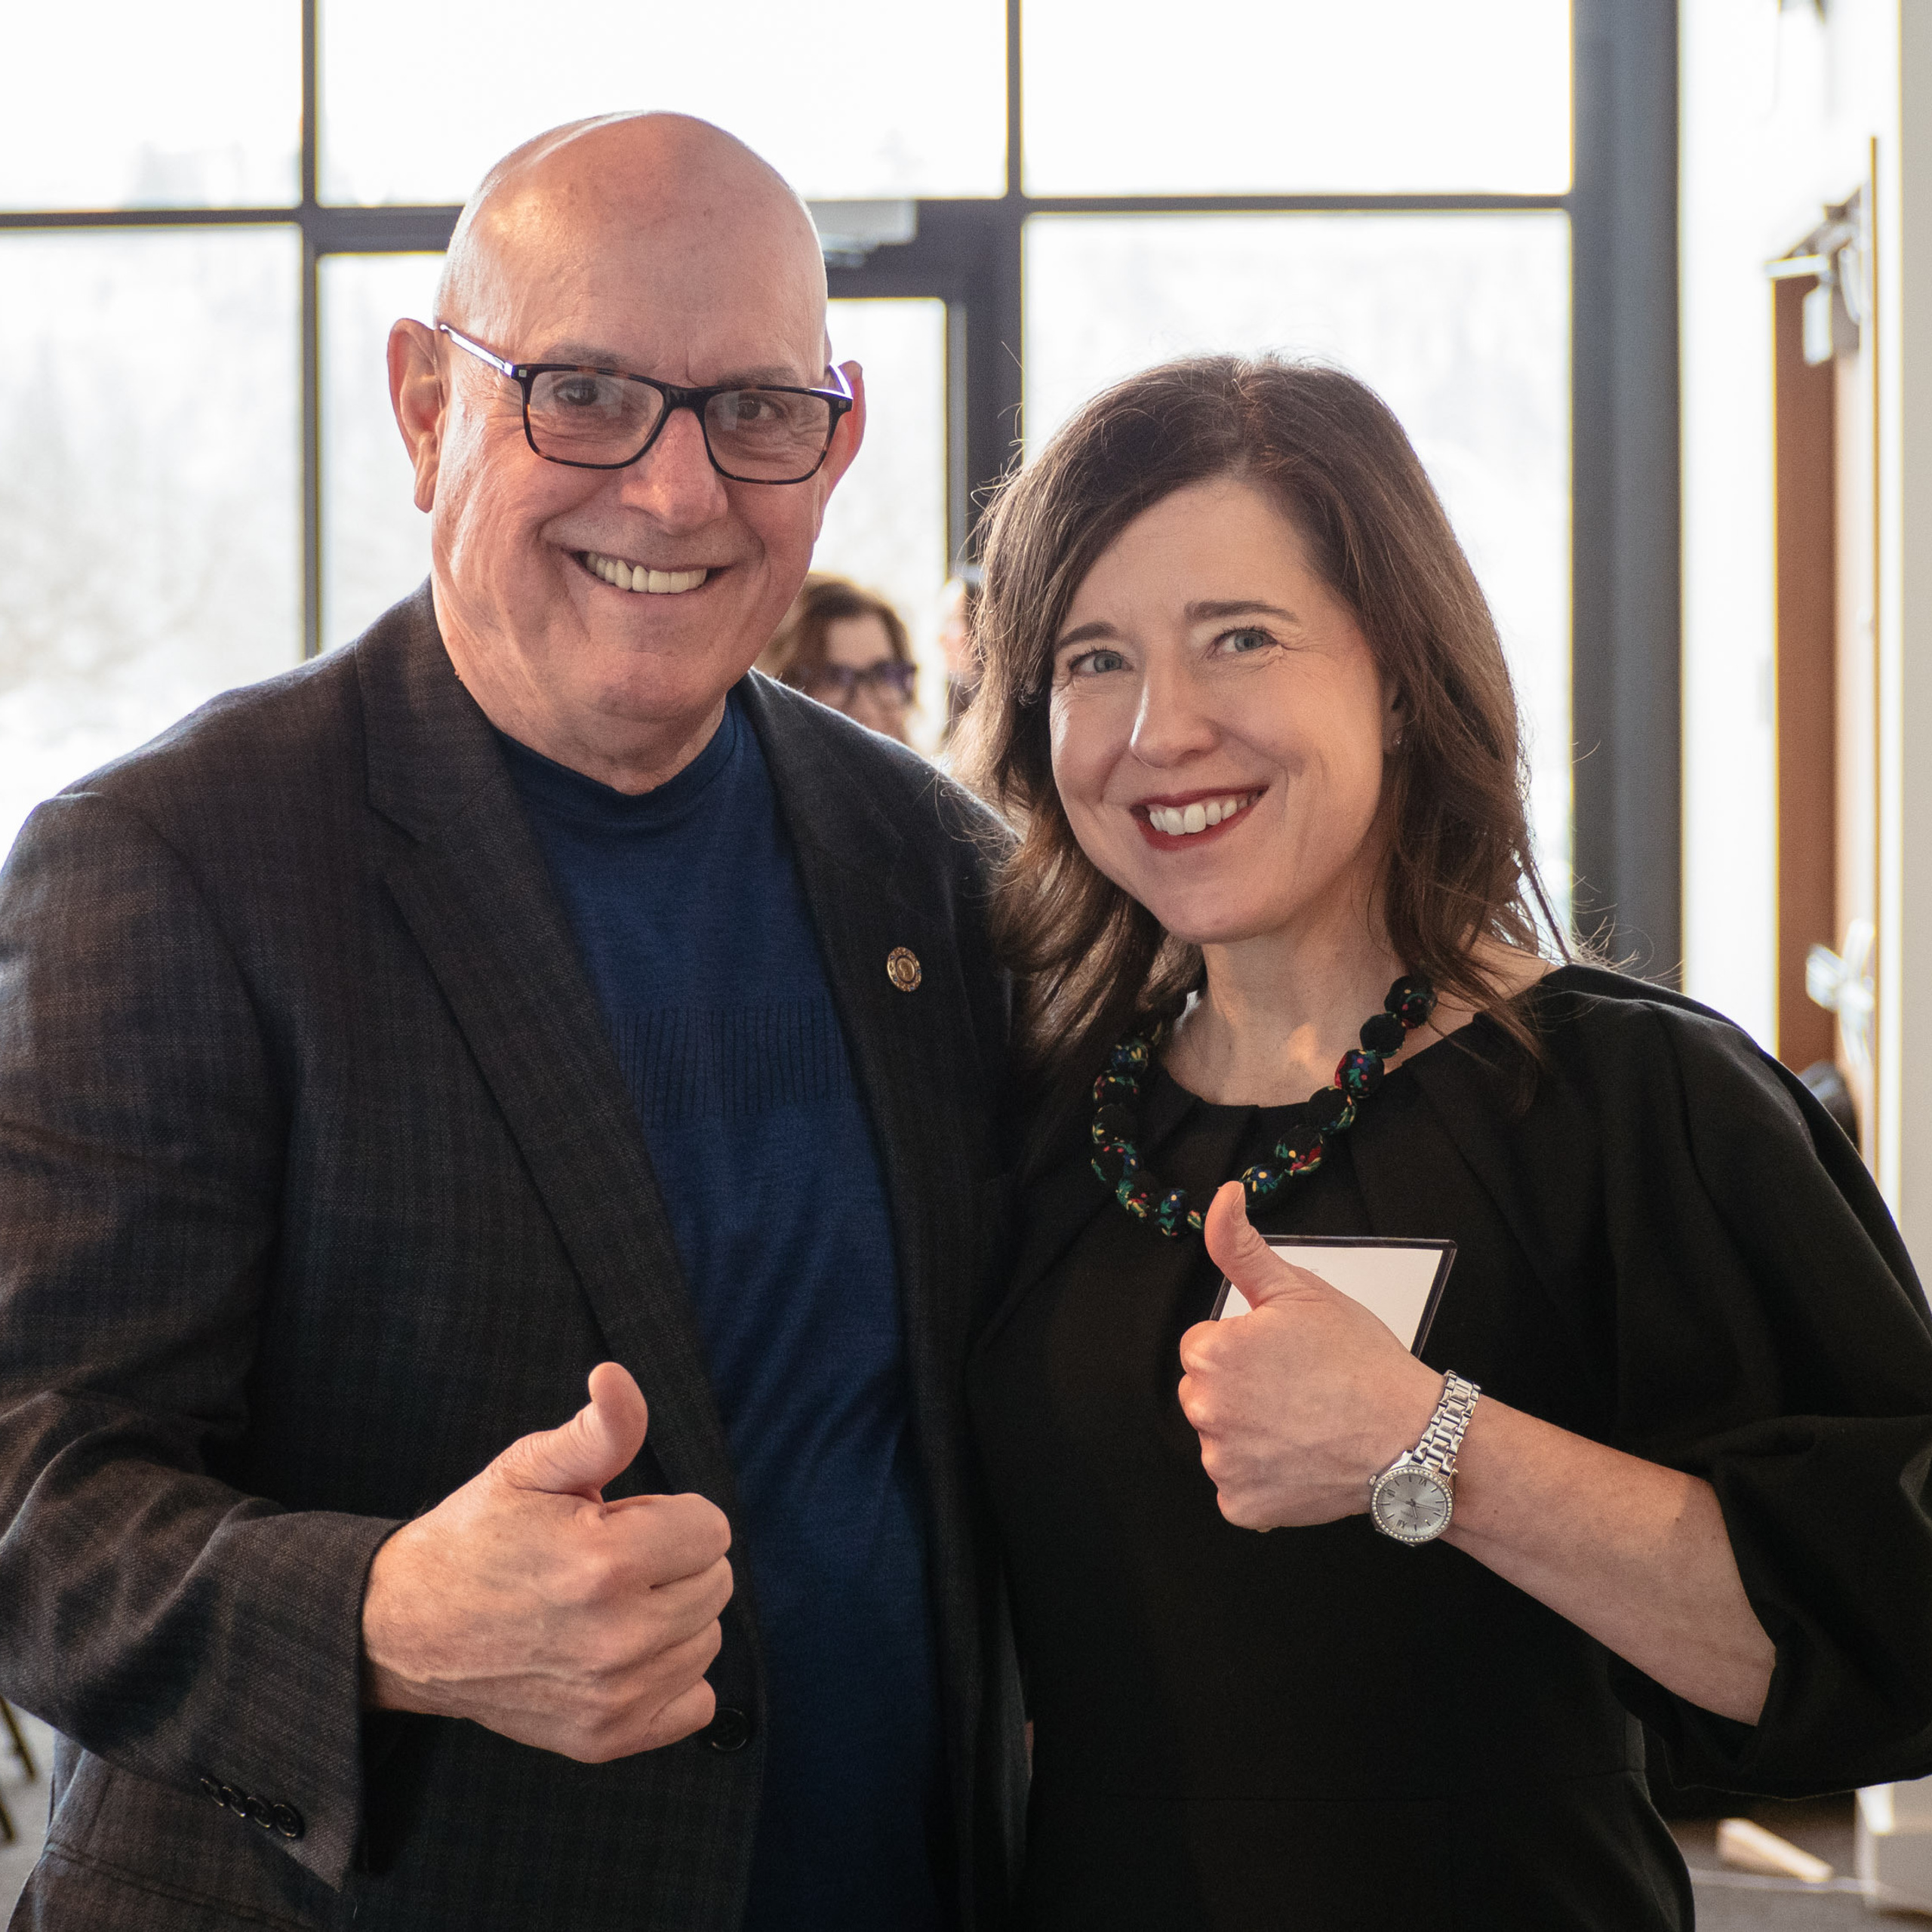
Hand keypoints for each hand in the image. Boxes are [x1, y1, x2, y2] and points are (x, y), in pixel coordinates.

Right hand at [361, 1362, 732, 1761]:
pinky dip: (670, 1676)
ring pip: (707, 1640)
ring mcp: (613, 1698)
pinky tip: (620, 1653)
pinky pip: (695, 1701)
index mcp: (605, 1563)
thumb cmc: (478, 1537)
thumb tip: (616, 1376)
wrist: (408, 1629)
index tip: (615, 1522)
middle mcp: (617, 1639)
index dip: (666, 1515)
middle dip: (673, 1561)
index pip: (711, 1529)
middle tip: (604, 1561)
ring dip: (672, 1615)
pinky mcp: (605, 1739)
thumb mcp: (530, 1467)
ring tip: (604, 1604)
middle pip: (716, 1583)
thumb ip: (598, 1428)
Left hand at [1177, 1183, 1442, 1529]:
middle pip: (1206, 1392)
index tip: (1286, 1356)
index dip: (1247, 1347)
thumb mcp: (1300, 1289)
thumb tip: (1222, 1196)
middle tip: (1299, 1389)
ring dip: (1251, 1434)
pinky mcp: (1242, 1505)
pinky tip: (1300, 1461)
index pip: (1204, 1346)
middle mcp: (1205, 1410)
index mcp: (1211, 1353)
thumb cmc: (1360, 1360)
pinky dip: (1263, 1479)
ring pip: (1222, 1439)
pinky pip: (1237, 1487)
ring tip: (1305, 1425)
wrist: (1411, 1436)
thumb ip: (1241, 1245)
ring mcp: (1222, 1463)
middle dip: (1242, 1389)